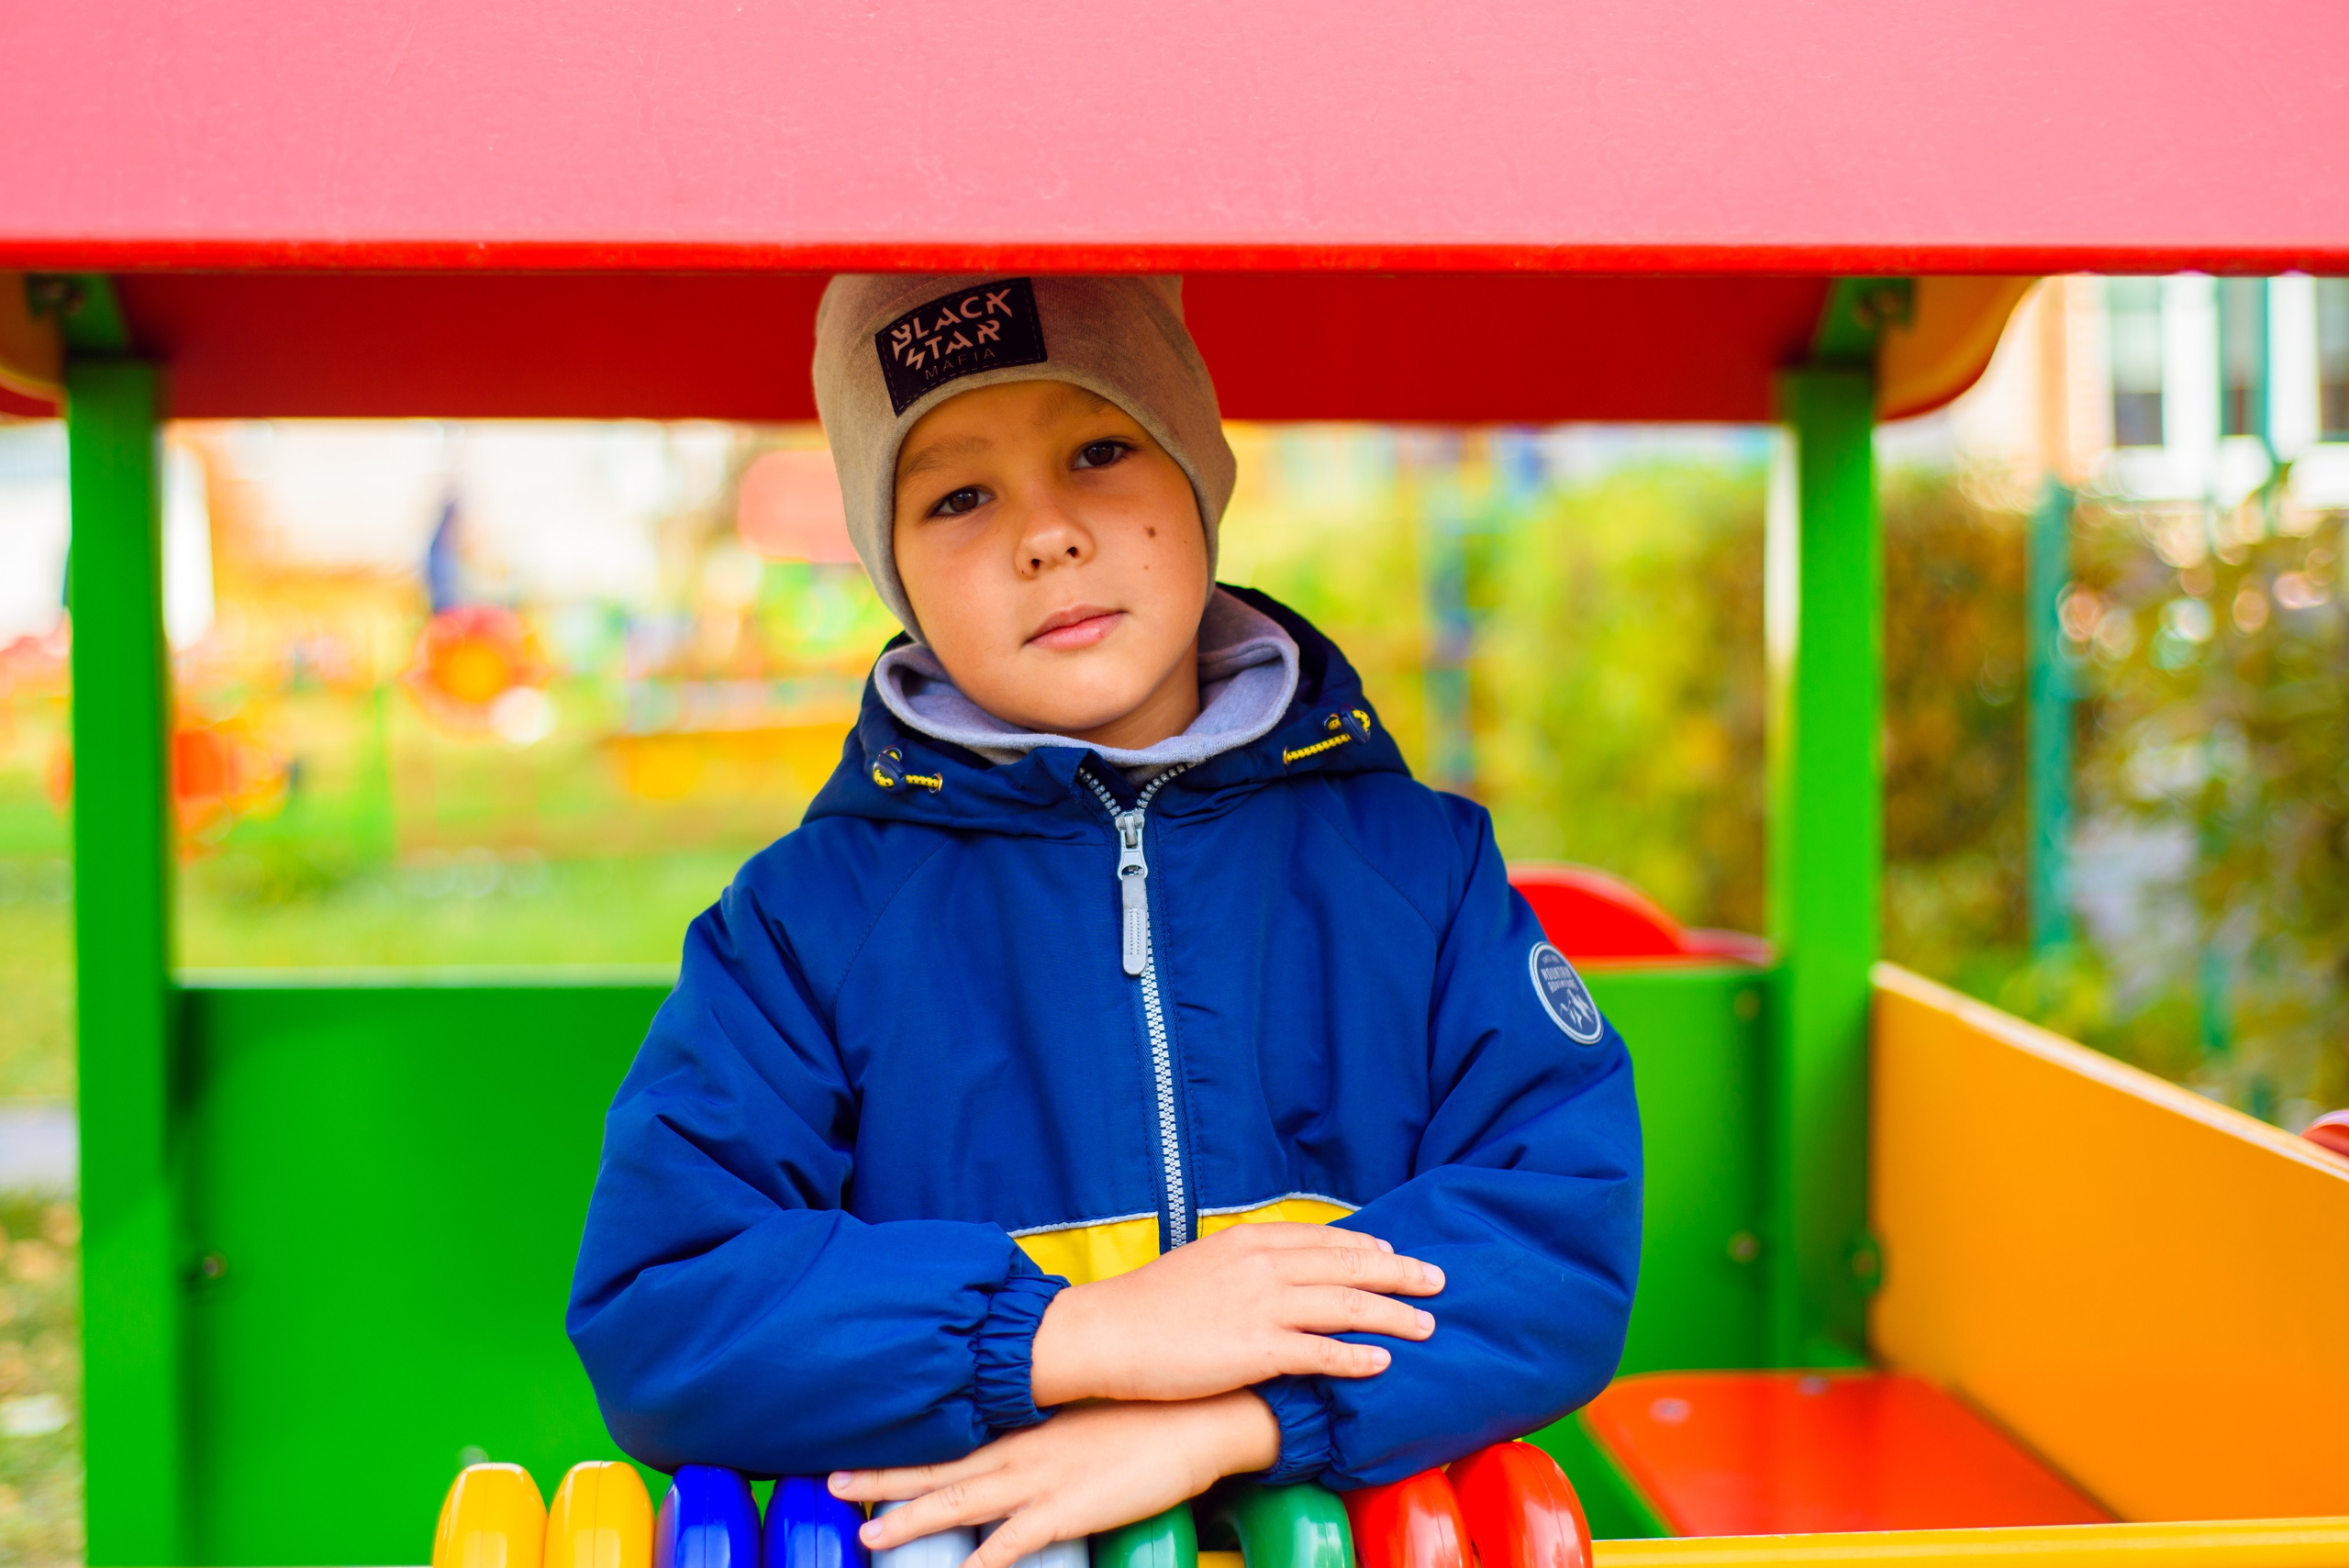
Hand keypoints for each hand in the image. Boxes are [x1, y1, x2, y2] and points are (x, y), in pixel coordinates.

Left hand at [832, 1394, 1281, 1567]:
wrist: (1199, 1416)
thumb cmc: (1149, 1412)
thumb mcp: (1087, 1410)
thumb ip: (1049, 1424)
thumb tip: (1027, 1430)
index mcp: (1025, 1426)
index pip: (951, 1439)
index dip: (903, 1448)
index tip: (861, 1450)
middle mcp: (1021, 1450)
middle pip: (939, 1468)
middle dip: (884, 1479)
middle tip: (834, 1483)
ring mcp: (1041, 1481)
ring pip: (960, 1504)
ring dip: (910, 1519)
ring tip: (868, 1534)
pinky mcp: (1067, 1511)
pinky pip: (1010, 1545)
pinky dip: (979, 1564)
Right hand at [1027, 1222, 1442, 1405]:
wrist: (1107, 1332)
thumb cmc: (1147, 1304)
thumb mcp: (1201, 1264)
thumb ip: (1244, 1265)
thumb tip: (1274, 1272)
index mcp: (1249, 1241)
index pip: (1324, 1239)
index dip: (1366, 1248)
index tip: (1394, 1256)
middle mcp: (1264, 1265)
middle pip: (1348, 1266)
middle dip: (1399, 1274)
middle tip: (1436, 1280)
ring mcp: (1263, 1306)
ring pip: (1347, 1306)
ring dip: (1392, 1315)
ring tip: (1425, 1325)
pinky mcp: (1257, 1349)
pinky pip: (1321, 1352)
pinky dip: (1356, 1357)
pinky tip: (1382, 1363)